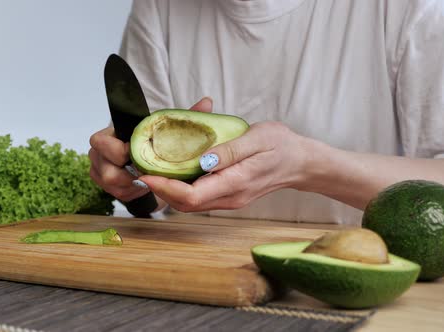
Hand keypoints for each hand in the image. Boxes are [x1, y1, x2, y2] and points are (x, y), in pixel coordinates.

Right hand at [89, 97, 213, 202]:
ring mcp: (100, 171)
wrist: (146, 160)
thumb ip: (183, 117)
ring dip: (133, 183)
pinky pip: (118, 194)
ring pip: (111, 183)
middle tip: (147, 170)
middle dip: (129, 173)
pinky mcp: (107, 187)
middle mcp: (99, 153)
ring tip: (148, 178)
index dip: (119, 151)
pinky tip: (144, 186)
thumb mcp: (165, 128)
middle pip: (106, 169)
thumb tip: (207, 102)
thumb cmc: (152, 141)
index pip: (100, 141)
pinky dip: (133, 191)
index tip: (137, 153)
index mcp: (108, 134)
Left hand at [138, 121, 312, 211]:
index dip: (165, 187)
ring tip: (152, 170)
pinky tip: (174, 171)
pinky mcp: (229, 195)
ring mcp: (230, 199)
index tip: (145, 173)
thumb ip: (228, 151)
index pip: (191, 196)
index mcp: (235, 184)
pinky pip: (200, 197)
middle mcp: (230, 198)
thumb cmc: (281, 146)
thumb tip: (201, 160)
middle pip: (186, 204)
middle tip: (141, 169)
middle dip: (160, 190)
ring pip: (191, 204)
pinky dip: (182, 188)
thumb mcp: (257, 139)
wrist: (301, 163)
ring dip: (169, 190)